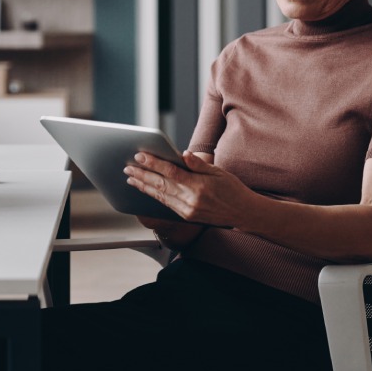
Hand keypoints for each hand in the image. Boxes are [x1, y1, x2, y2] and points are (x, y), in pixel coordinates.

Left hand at [124, 150, 256, 227]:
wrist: (243, 213)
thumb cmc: (232, 189)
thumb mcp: (219, 172)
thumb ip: (198, 164)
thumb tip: (183, 153)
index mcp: (199, 186)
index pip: (171, 172)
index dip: (154, 164)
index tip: (140, 156)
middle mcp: (191, 200)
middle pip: (161, 185)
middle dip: (142, 175)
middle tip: (127, 167)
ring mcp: (188, 210)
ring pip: (161, 196)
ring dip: (144, 186)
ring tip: (131, 178)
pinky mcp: (187, 216)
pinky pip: (166, 205)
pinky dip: (154, 196)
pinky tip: (146, 190)